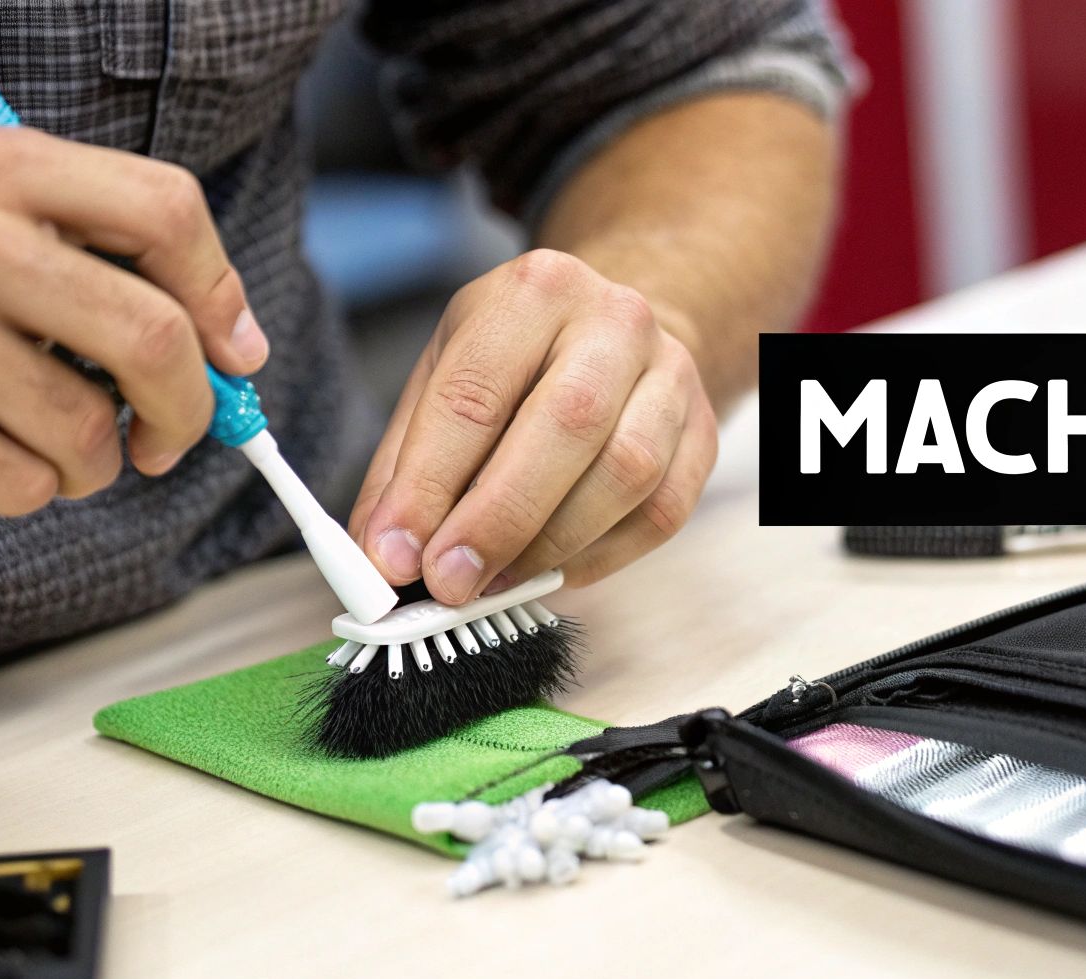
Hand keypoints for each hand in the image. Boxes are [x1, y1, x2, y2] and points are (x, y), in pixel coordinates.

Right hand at [0, 124, 265, 514]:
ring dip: (92, 459)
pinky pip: (29, 485)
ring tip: (41, 430)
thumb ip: (102, 249)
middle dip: (190, 408)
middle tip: (172, 431)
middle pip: (152, 338)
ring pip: (91, 434)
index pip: (165, 211)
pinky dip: (26, 484)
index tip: (232, 351)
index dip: (220, 293)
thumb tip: (232, 349)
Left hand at [349, 249, 719, 602]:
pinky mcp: (701, 434)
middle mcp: (614, 321)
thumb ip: (407, 466)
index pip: (475, 394)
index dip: (430, 484)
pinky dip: (602, 556)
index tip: (397, 553)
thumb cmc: (520, 360)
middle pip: (565, 426)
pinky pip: (662, 511)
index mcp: (534, 291)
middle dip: (498, 519)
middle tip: (450, 582)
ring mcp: (671, 375)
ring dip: (552, 545)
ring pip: (626, 473)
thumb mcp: (446, 376)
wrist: (614, 333)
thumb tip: (384, 555)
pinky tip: (555, 567)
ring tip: (497, 580)